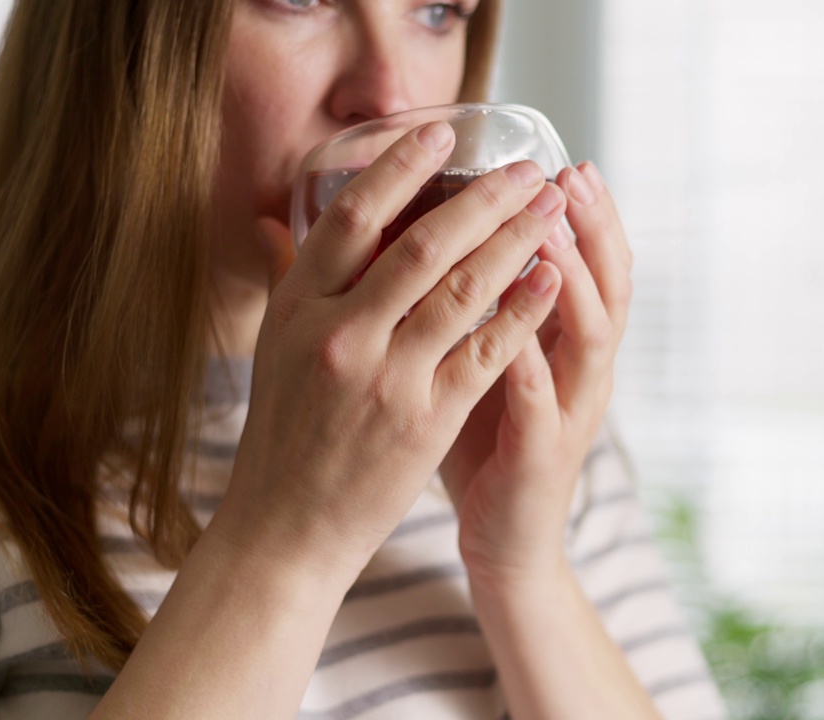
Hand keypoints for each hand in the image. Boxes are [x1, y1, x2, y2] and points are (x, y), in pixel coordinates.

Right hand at [209, 122, 567, 577]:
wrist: (285, 530)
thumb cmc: (282, 436)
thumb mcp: (271, 350)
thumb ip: (284, 280)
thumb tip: (273, 219)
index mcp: (297, 309)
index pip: (351, 217)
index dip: (400, 168)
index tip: (441, 133)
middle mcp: (339, 335)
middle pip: (422, 244)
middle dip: (484, 198)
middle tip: (525, 168)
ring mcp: (385, 378)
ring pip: (464, 289)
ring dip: (516, 239)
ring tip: (551, 207)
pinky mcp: (425, 419)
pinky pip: (486, 350)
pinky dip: (522, 308)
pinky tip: (550, 276)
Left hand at [439, 161, 631, 583]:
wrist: (502, 540)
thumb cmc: (481, 441)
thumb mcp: (482, 359)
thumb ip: (465, 304)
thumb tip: (414, 239)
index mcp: (567, 343)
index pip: (593, 265)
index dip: (588, 215)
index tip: (566, 159)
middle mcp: (583, 370)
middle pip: (610, 285)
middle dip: (593, 228)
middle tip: (572, 177)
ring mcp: (570, 412)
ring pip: (589, 335)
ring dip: (570, 280)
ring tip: (549, 233)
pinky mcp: (543, 454)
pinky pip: (542, 400)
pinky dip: (529, 359)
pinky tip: (510, 327)